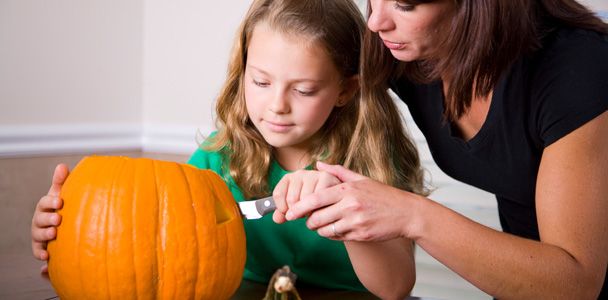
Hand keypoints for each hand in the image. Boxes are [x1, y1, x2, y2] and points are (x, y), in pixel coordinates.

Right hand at [31, 164, 68, 271]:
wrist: (63, 227)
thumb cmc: (63, 207)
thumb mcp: (62, 194)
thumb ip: (61, 182)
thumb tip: (62, 165)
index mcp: (45, 206)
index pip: (45, 202)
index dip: (51, 202)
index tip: (60, 202)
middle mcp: (39, 220)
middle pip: (40, 219)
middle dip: (48, 219)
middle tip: (58, 219)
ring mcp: (39, 233)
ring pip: (38, 235)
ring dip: (44, 235)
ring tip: (54, 234)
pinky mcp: (41, 247)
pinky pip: (37, 251)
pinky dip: (40, 253)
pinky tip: (47, 257)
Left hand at [285, 161, 415, 241]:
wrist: (406, 213)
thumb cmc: (382, 195)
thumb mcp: (361, 179)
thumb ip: (338, 171)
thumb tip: (318, 165)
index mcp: (347, 190)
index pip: (315, 199)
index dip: (299, 207)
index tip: (290, 212)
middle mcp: (350, 205)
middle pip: (316, 218)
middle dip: (308, 222)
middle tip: (308, 221)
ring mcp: (355, 221)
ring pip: (325, 230)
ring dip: (320, 230)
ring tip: (323, 225)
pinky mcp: (360, 235)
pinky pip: (338, 238)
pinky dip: (334, 235)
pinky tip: (338, 229)